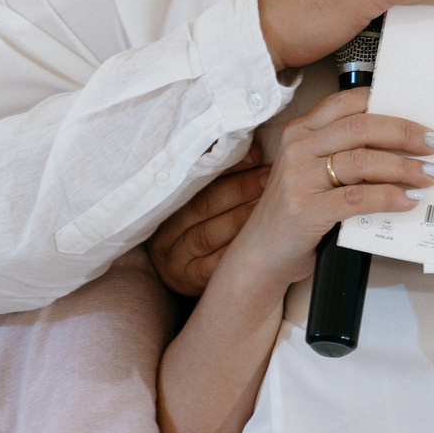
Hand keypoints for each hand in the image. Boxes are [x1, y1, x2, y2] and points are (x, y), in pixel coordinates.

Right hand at [147, 143, 266, 295]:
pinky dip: (236, 251)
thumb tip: (253, 150)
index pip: (195, 180)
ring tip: (270, 206)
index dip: (228, 167)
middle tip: (269, 179)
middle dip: (239, 190)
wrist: (187, 279)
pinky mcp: (188, 282)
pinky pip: (213, 266)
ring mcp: (173, 260)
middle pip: (202, 205)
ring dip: (241, 218)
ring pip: (207, 235)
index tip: (256, 156)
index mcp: (164, 206)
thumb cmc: (200, 233)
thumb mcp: (199, 206)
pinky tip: (259, 241)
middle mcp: (163, 232)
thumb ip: (216, 180)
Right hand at [221, 89, 433, 285]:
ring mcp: (299, 178)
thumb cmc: (296, 210)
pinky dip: (388, 198)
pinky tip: (409, 201)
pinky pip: (357, 198)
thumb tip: (403, 145)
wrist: (261, 255)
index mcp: (300, 130)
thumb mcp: (312, 171)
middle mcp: (297, 148)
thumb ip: (343, 152)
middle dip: (405, 134)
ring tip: (431, 176)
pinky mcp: (306, 210)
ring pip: (363, 161)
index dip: (390, 106)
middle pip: (362, 127)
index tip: (422, 119)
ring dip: (405, 168)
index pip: (349, 103)